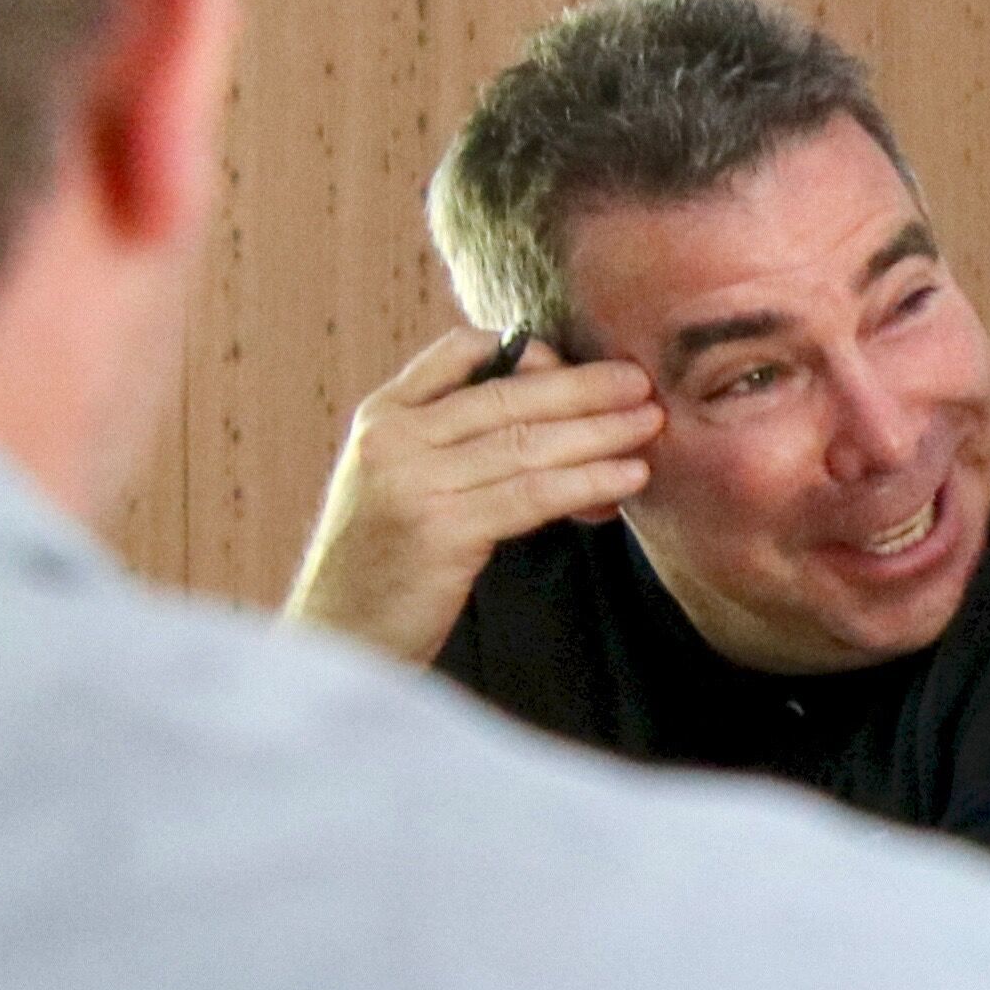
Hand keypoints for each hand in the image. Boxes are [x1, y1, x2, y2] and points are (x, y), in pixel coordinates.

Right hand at [283, 326, 662, 660]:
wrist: (339, 637)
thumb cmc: (389, 564)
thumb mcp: (405, 485)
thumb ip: (458, 445)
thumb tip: (567, 424)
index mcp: (382, 416)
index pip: (459, 352)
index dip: (531, 353)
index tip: (586, 369)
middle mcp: (392, 438)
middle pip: (507, 395)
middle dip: (583, 387)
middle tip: (641, 382)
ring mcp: (412, 482)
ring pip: (525, 442)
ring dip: (599, 431)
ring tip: (650, 425)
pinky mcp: (439, 530)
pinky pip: (531, 494)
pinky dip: (588, 481)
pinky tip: (628, 477)